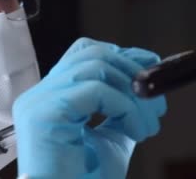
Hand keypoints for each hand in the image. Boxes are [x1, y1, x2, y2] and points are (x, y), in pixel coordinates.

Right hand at [13, 38, 166, 178]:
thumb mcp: (111, 140)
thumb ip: (121, 111)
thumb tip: (146, 85)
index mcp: (51, 98)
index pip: (84, 54)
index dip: (122, 56)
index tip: (152, 72)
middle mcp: (39, 95)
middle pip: (90, 54)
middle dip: (132, 74)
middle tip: (156, 106)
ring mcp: (38, 102)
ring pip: (95, 68)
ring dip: (133, 95)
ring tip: (147, 126)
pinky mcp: (44, 114)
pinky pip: (94, 91)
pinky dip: (125, 108)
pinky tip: (136, 132)